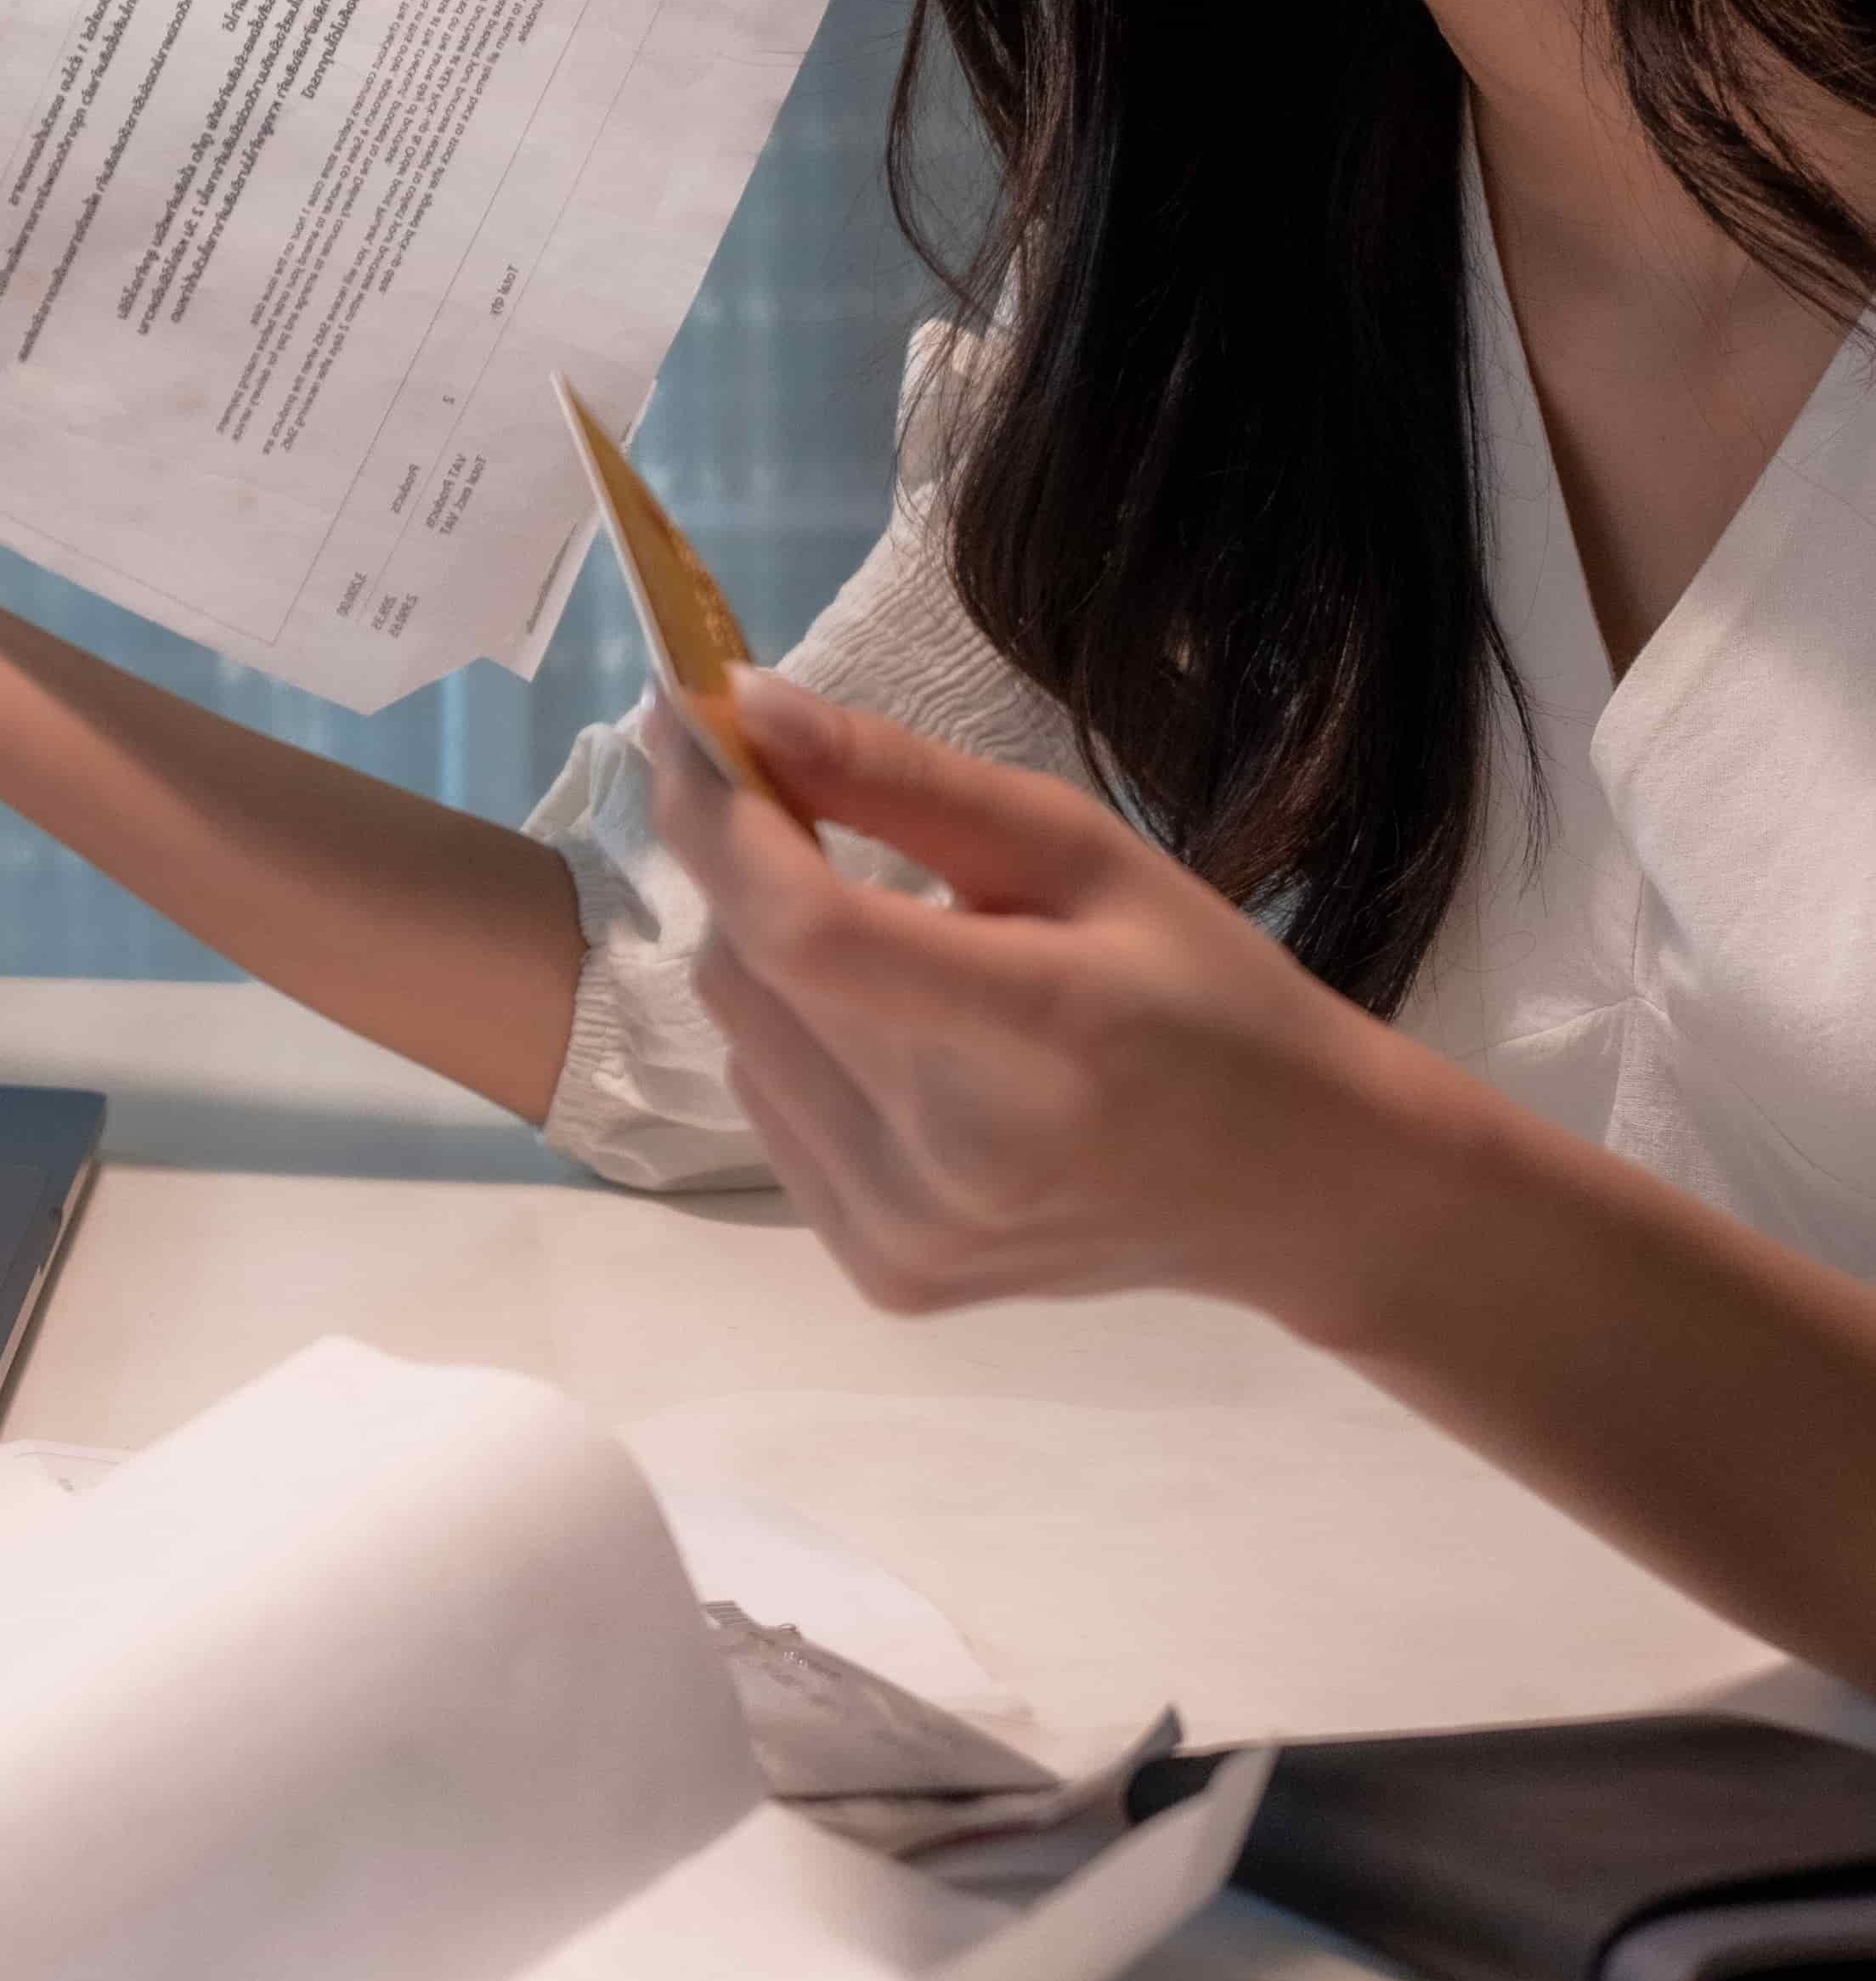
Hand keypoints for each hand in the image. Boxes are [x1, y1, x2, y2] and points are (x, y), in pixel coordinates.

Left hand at [644, 666, 1448, 1329]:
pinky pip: (765, 1111)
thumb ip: (905, 780)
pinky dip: (795, 1047)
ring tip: (893, 946)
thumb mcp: (1083, 855)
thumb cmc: (1206, 994)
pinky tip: (899, 1042)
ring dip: (770, 958)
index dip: (721, 818)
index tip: (686, 719)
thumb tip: (742, 705)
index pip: (806, 931)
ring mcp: (909, 1234)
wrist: (1294, 1191)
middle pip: (747, 971)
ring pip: (736, 1034)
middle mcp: (955, 1160)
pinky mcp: (884, 1275)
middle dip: (745, 866)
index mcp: (1036, 1038)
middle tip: (798, 808)